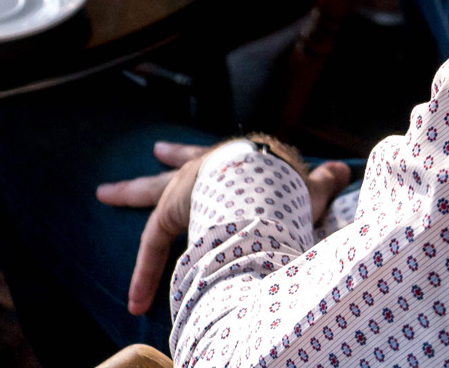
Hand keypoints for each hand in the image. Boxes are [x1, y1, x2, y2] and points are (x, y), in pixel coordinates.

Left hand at [96, 139, 350, 315]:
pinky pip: (152, 243)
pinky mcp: (171, 211)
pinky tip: (135, 301)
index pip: (213, 157)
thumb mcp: (308, 186)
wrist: (264, 182)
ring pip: (150, 193)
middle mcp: (204, 168)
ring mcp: (184, 187)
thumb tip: (343, 170)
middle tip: (143, 155)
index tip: (172, 147)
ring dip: (128, 192)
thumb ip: (322, 182)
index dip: (195, 154)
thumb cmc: (287, 184)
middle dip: (158, 165)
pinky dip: (144, 273)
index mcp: (235, 164)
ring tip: (104, 193)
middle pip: (175, 168)